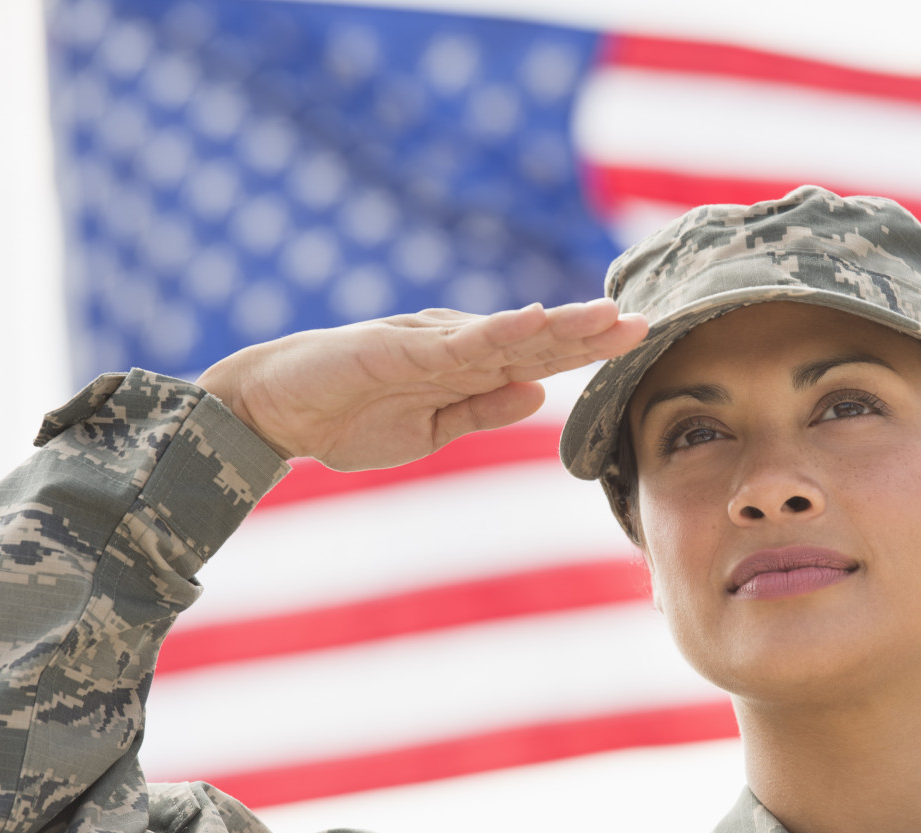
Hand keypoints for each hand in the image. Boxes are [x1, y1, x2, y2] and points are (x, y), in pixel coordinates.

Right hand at [196, 299, 647, 470]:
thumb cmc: (348, 418)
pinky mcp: (398, 346)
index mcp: (466, 369)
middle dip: (591, 333)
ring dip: (559, 326)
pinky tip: (535, 323)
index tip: (638, 342)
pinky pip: (457, 343)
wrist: (274, 411)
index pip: (538, 358)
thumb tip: (539, 394)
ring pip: (507, 334)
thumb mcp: (430, 428)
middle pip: (535, 339)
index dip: (587, 350)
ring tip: (607, 317)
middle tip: (646, 321)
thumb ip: (483, 410)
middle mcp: (455, 348)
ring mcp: (429, 343)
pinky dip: (497, 332)